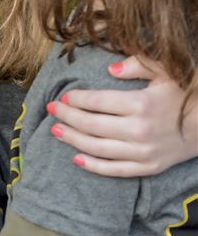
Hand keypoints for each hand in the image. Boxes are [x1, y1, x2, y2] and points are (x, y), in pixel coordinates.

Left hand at [48, 55, 197, 176]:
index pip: (97, 102)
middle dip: (66, 117)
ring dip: (72, 139)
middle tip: (51, 109)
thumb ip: (138, 65)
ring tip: (55, 130)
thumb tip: (110, 69)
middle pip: (91, 125)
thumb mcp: (166, 72)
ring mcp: (144, 152)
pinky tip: (76, 158)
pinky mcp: (149, 167)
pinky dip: (93, 166)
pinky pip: (115, 170)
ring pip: (98, 148)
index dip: (75, 99)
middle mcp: (140, 130)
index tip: (63, 96)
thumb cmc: (185, 94)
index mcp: (142, 104)